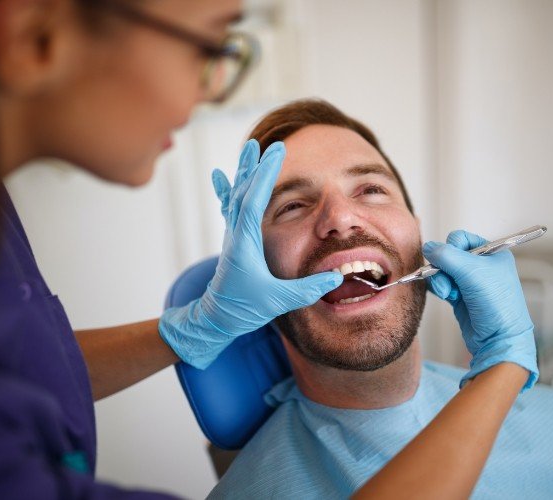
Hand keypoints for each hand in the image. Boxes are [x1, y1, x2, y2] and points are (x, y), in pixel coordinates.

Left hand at [159, 140, 342, 367]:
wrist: (215, 319)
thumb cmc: (243, 309)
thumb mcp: (278, 301)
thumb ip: (308, 289)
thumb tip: (336, 277)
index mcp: (244, 243)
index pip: (254, 200)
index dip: (265, 175)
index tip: (275, 151)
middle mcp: (235, 234)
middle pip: (243, 191)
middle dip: (256, 166)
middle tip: (267, 144)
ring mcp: (233, 236)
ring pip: (236, 196)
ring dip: (245, 172)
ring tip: (249, 149)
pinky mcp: (233, 241)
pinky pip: (230, 207)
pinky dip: (228, 189)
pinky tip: (220, 176)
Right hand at [423, 230, 537, 390]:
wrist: (499, 339)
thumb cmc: (495, 303)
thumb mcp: (471, 271)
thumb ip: (446, 255)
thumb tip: (427, 247)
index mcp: (492, 253)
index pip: (461, 238)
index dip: (452, 247)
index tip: (453, 261)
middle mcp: (481, 265)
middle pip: (449, 255)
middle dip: (443, 268)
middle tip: (449, 282)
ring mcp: (470, 282)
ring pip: (442, 271)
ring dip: (441, 281)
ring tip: (450, 294)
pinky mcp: (461, 296)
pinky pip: (442, 284)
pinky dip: (440, 289)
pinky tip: (447, 297)